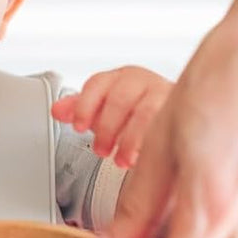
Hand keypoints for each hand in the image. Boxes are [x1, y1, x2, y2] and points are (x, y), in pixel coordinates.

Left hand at [51, 65, 172, 167]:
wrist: (172, 116)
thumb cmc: (133, 110)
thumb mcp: (103, 107)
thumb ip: (79, 108)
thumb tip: (56, 110)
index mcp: (119, 77)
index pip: (98, 84)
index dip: (85, 105)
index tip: (78, 127)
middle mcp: (142, 82)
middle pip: (119, 99)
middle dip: (106, 128)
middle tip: (100, 150)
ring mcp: (163, 95)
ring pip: (144, 113)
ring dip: (129, 140)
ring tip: (122, 160)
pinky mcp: (181, 113)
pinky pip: (166, 127)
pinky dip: (150, 143)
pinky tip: (143, 157)